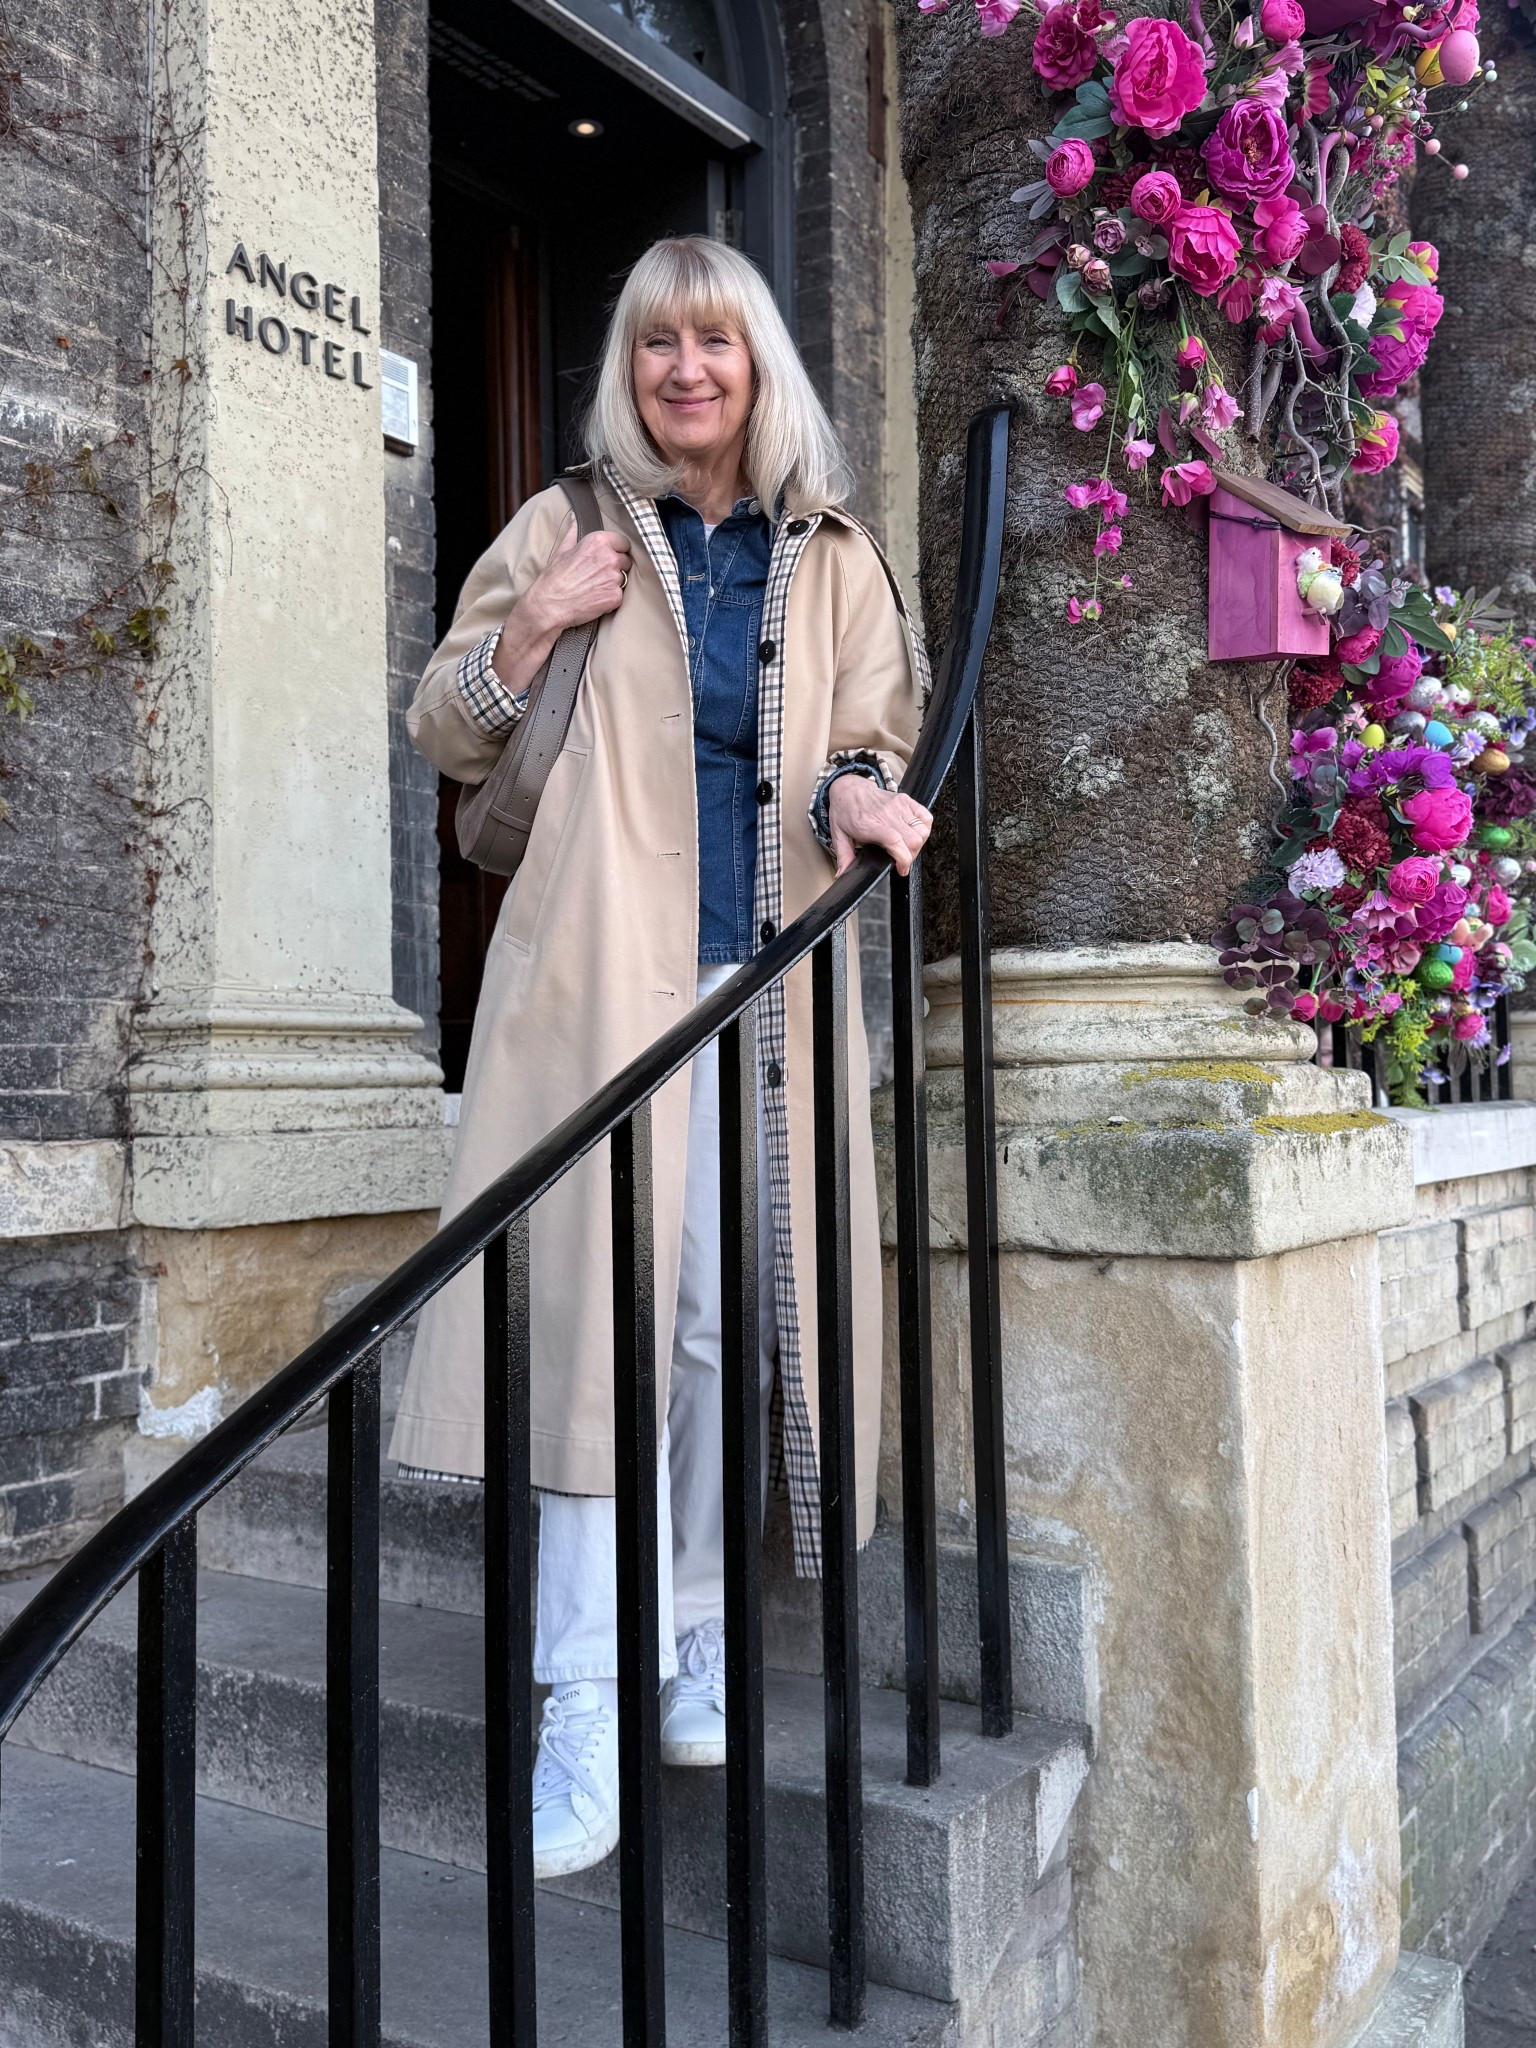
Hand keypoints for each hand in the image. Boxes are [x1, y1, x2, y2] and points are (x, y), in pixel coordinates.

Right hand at [523, 521, 632, 638]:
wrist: (549, 604)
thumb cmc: (554, 577)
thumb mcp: (562, 550)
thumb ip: (573, 532)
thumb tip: (574, 517)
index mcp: (598, 542)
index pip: (623, 543)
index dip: (617, 550)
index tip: (610, 556)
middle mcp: (609, 558)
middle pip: (625, 561)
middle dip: (616, 567)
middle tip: (598, 575)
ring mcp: (614, 578)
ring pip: (623, 579)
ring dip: (613, 583)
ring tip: (594, 587)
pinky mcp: (615, 596)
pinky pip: (619, 595)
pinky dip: (611, 598)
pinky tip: (596, 598)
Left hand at [827, 775, 931, 877]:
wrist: (849, 788)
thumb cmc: (845, 811)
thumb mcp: (838, 835)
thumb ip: (844, 857)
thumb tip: (843, 875)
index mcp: (868, 824)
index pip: (894, 841)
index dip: (903, 858)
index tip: (901, 869)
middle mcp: (886, 814)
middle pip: (913, 839)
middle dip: (911, 856)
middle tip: (902, 860)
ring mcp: (898, 805)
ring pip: (922, 830)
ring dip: (918, 844)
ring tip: (907, 848)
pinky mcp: (906, 800)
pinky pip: (926, 817)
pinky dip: (925, 829)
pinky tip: (914, 834)